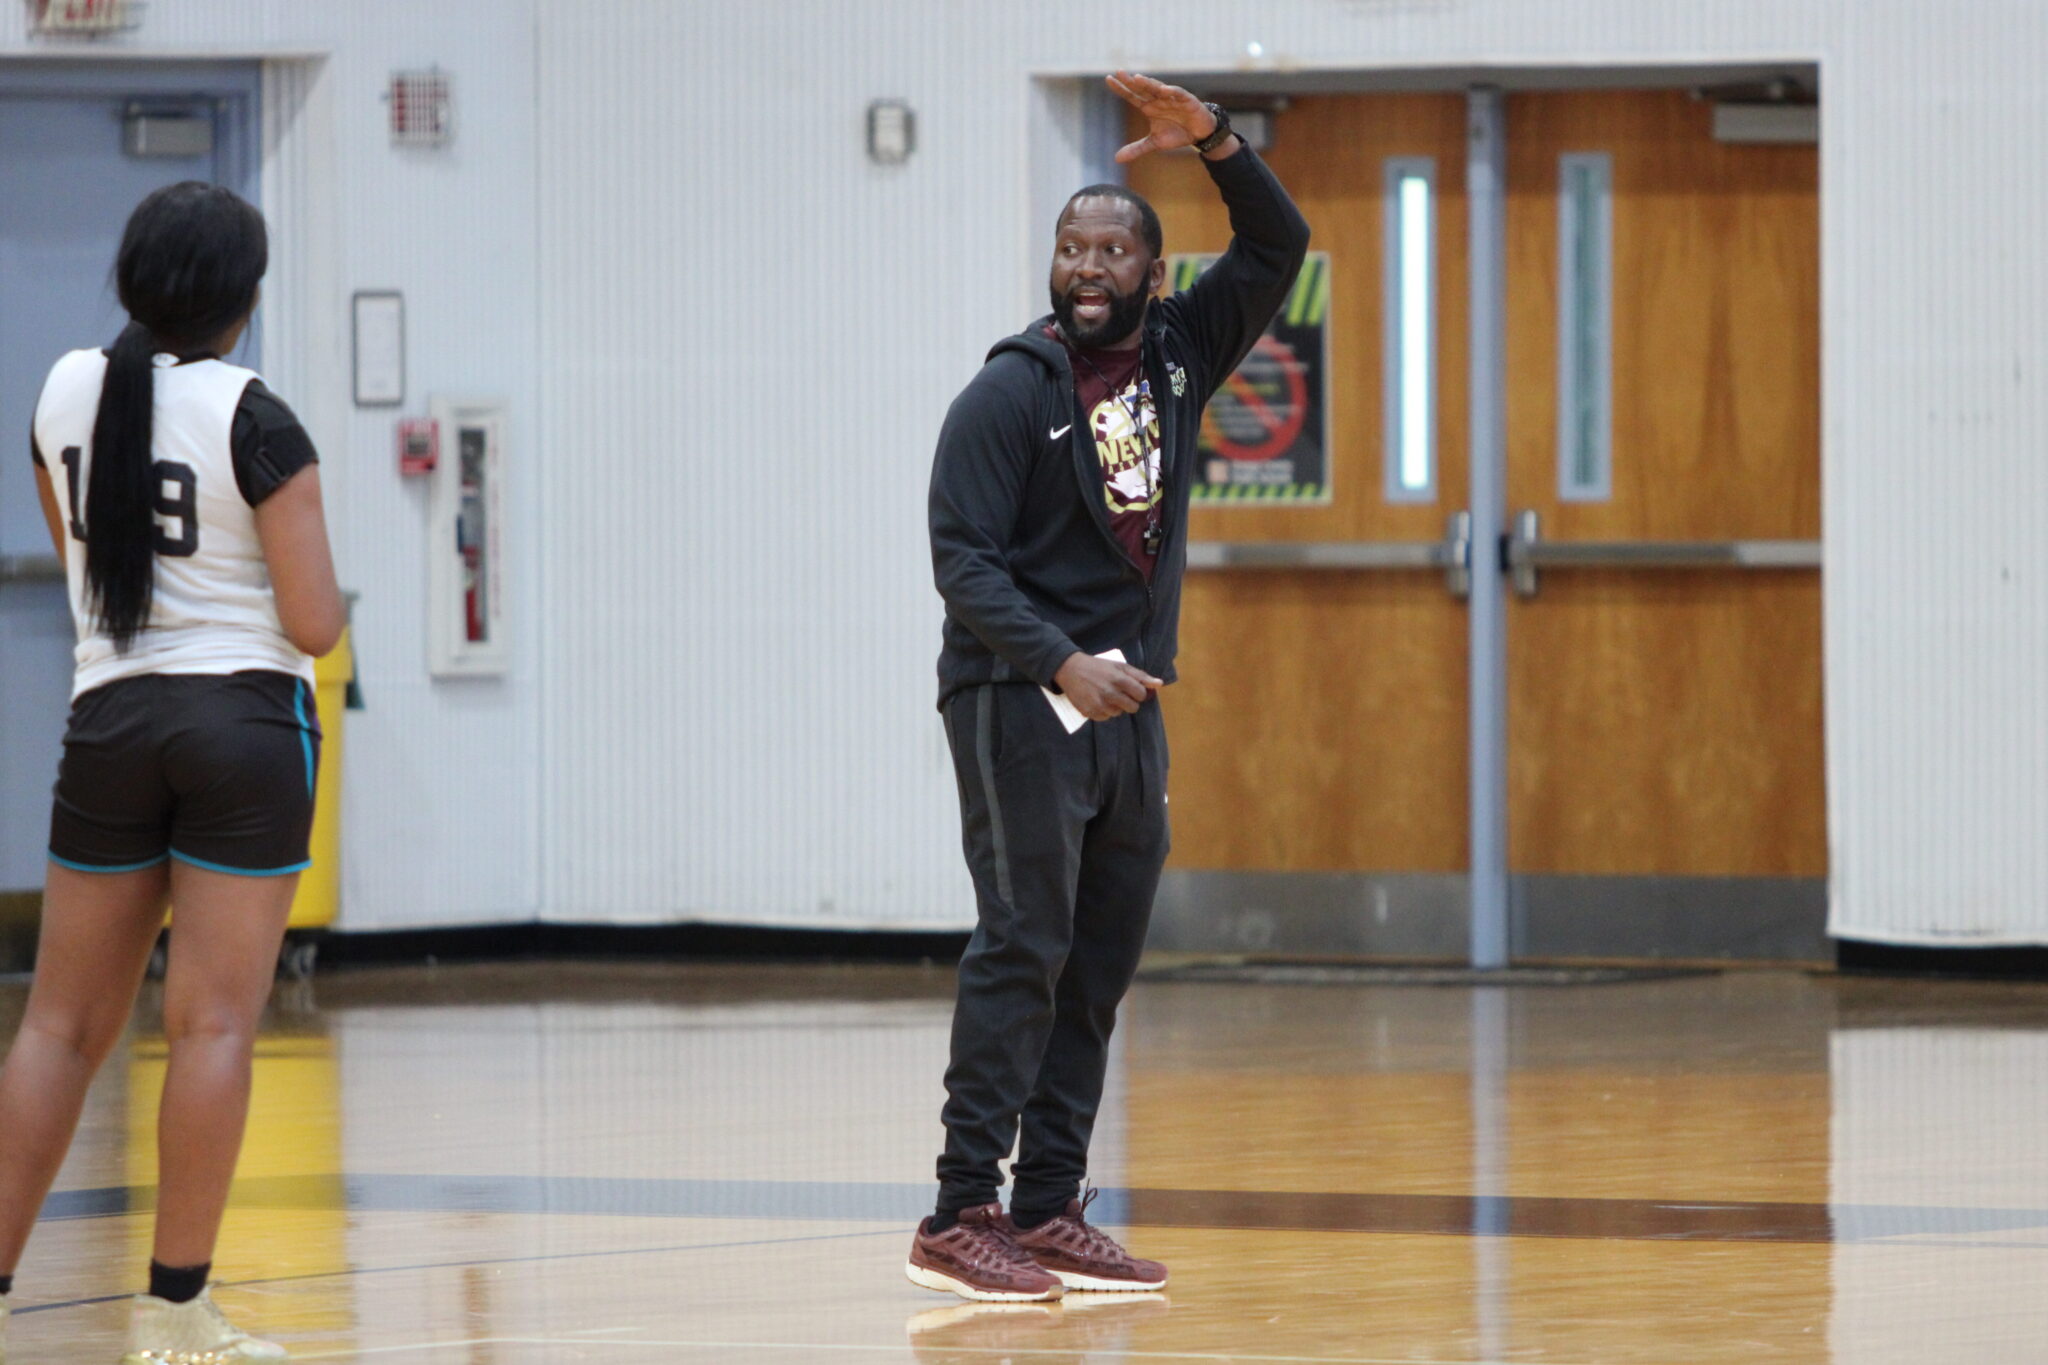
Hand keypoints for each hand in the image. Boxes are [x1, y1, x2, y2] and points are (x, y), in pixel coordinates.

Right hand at [1054, 652, 1163, 720]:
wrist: (1070, 669)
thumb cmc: (1098, 666)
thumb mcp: (1119, 666)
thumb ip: (1140, 676)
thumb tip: (1160, 684)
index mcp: (1119, 679)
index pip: (1141, 695)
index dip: (1138, 693)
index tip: (1132, 689)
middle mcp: (1110, 693)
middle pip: (1132, 708)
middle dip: (1129, 702)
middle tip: (1119, 693)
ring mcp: (1099, 704)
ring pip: (1118, 713)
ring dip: (1115, 706)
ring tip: (1105, 695)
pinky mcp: (1089, 712)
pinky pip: (1105, 718)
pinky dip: (1103, 711)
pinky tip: (1097, 700)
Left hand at [1107, 71, 1225, 163]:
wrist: (1199, 134)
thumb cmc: (1176, 133)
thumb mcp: (1154, 143)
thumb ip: (1137, 149)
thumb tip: (1116, 159)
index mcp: (1149, 107)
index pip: (1132, 95)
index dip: (1121, 88)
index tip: (1108, 79)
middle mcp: (1158, 99)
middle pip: (1142, 88)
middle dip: (1131, 81)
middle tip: (1119, 72)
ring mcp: (1172, 98)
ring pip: (1158, 88)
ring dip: (1148, 83)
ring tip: (1137, 78)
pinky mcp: (1187, 100)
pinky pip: (1179, 94)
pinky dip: (1172, 92)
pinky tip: (1164, 89)